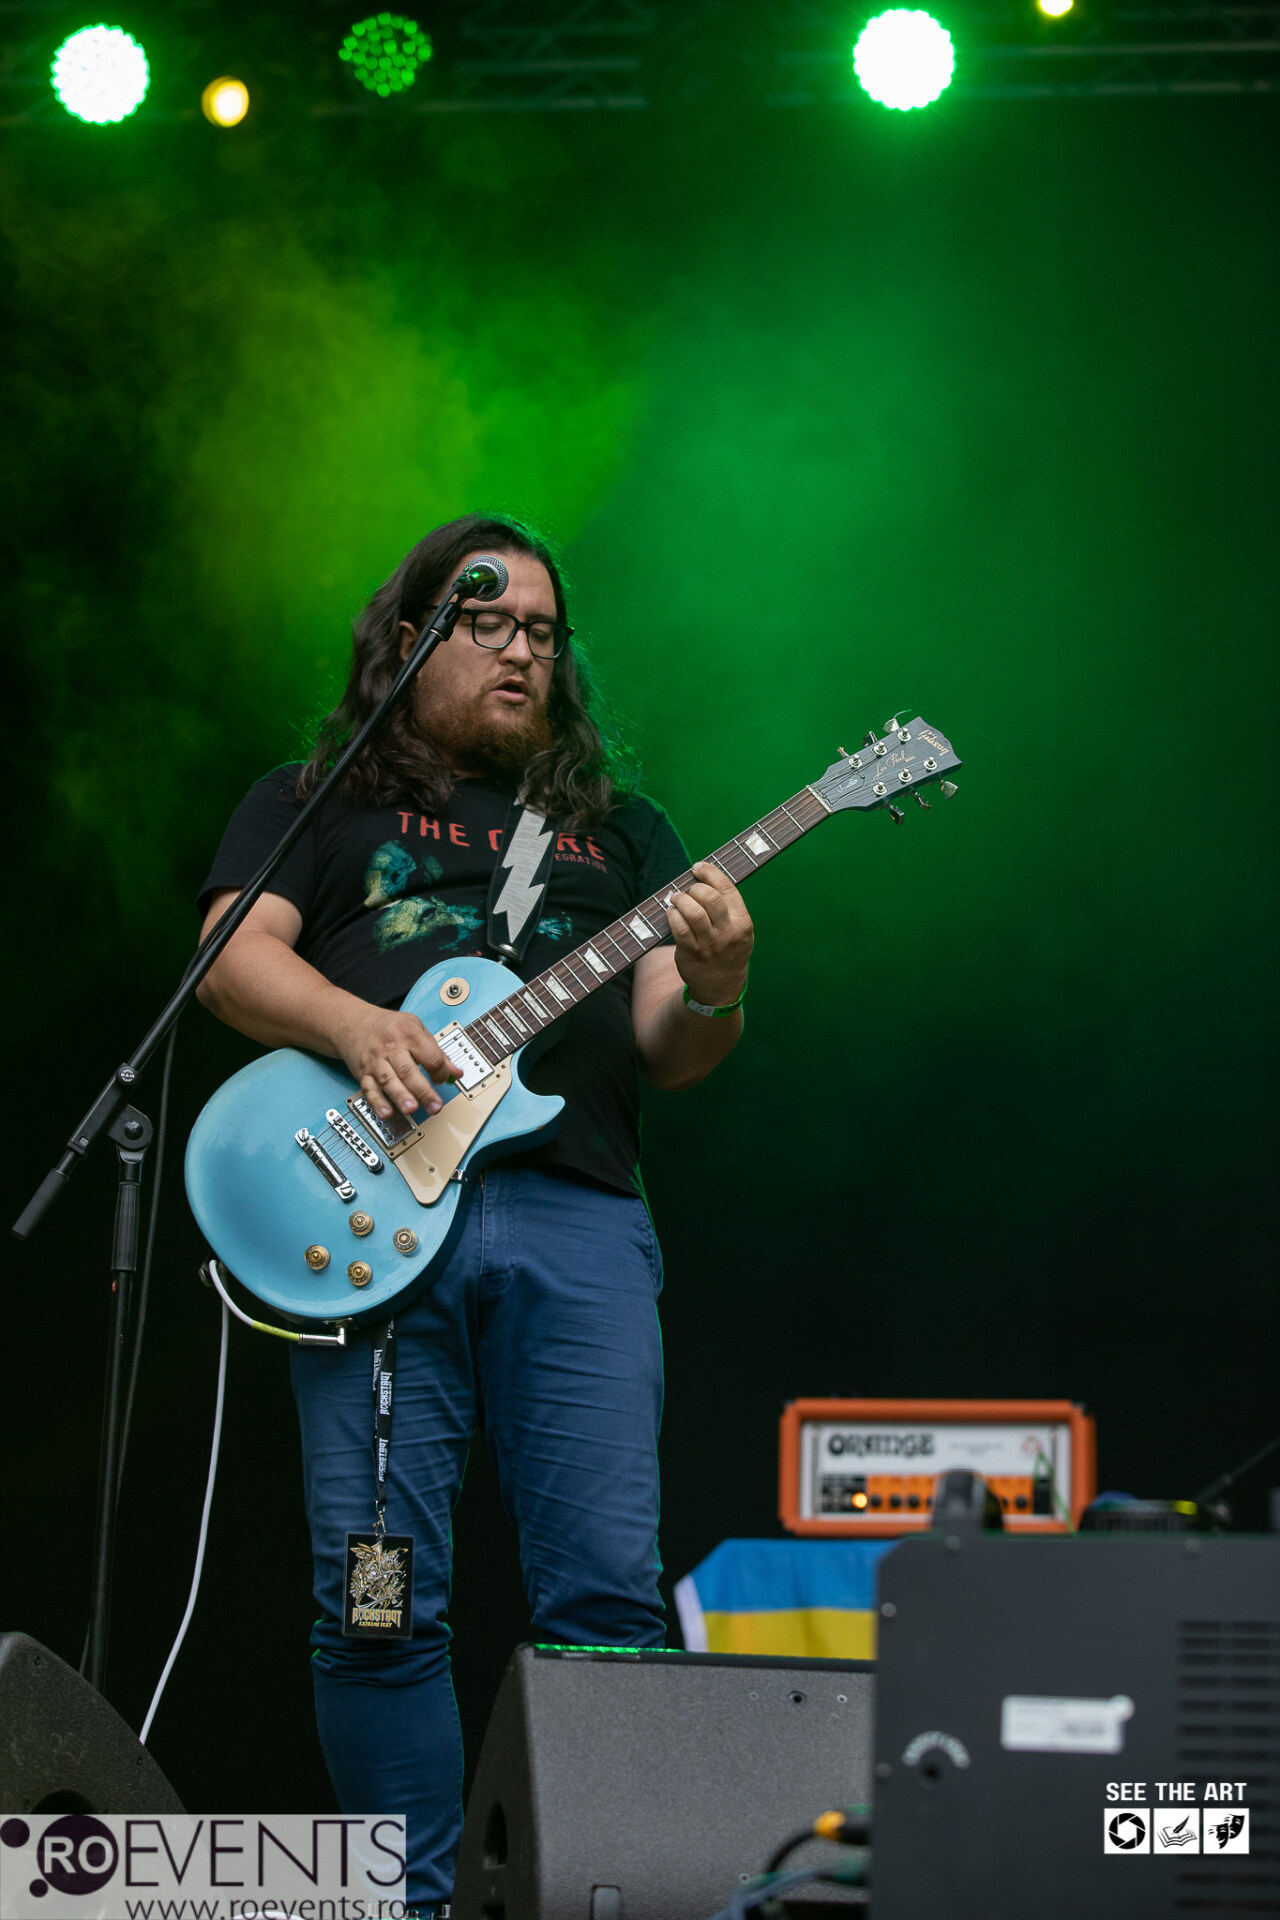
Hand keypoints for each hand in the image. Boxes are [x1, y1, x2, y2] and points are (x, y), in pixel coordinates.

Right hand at [333, 1003, 457, 1120]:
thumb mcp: (417, 1029)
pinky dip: (377, 1102)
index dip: (440, 1071)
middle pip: (409, 1071)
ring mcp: (376, 1061)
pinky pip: (369, 1089)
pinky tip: (387, 1112)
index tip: (443, 1080)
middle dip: (423, 1091)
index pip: (430, 1056)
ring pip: (389, 1081)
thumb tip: (455, 1072)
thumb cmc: (389, 1026)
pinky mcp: (363, 1073)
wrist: (354, 1023)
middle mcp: (391, 1047)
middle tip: (435, 1106)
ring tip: (412, 1109)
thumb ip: (437, 1052)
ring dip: (401, 1097)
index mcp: (409, 1034)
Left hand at [665, 860, 753, 1006]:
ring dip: (680, 900)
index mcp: (742, 923)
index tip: (698, 867)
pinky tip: (671, 913)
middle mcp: (728, 933)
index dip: (710, 873)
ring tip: (676, 899)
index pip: (727, 889)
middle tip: (688, 890)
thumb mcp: (739, 931)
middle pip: (709, 898)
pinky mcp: (691, 954)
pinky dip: (672, 916)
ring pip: (692, 911)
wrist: (720, 989)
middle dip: (695, 887)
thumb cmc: (727, 951)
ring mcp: (709, 945)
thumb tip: (703, 877)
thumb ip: (728, 908)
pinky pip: (678, 928)